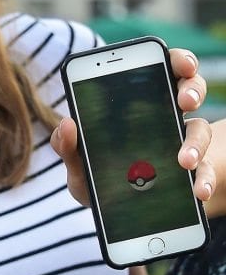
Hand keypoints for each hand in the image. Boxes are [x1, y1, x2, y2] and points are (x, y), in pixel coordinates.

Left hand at [50, 47, 214, 206]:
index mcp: (138, 105)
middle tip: (185, 100)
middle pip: (190, 89)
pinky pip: (205, 172)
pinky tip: (198, 190)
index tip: (178, 62)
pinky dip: (204, 180)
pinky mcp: (193, 174)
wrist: (122, 214)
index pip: (161, 70)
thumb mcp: (79, 166)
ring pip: (200, 130)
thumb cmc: (99, 179)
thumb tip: (68, 124)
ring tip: (185, 161)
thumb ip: (68, 147)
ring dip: (195, 143)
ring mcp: (183, 145)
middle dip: (191, 89)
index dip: (175, 60)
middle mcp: (167, 118)